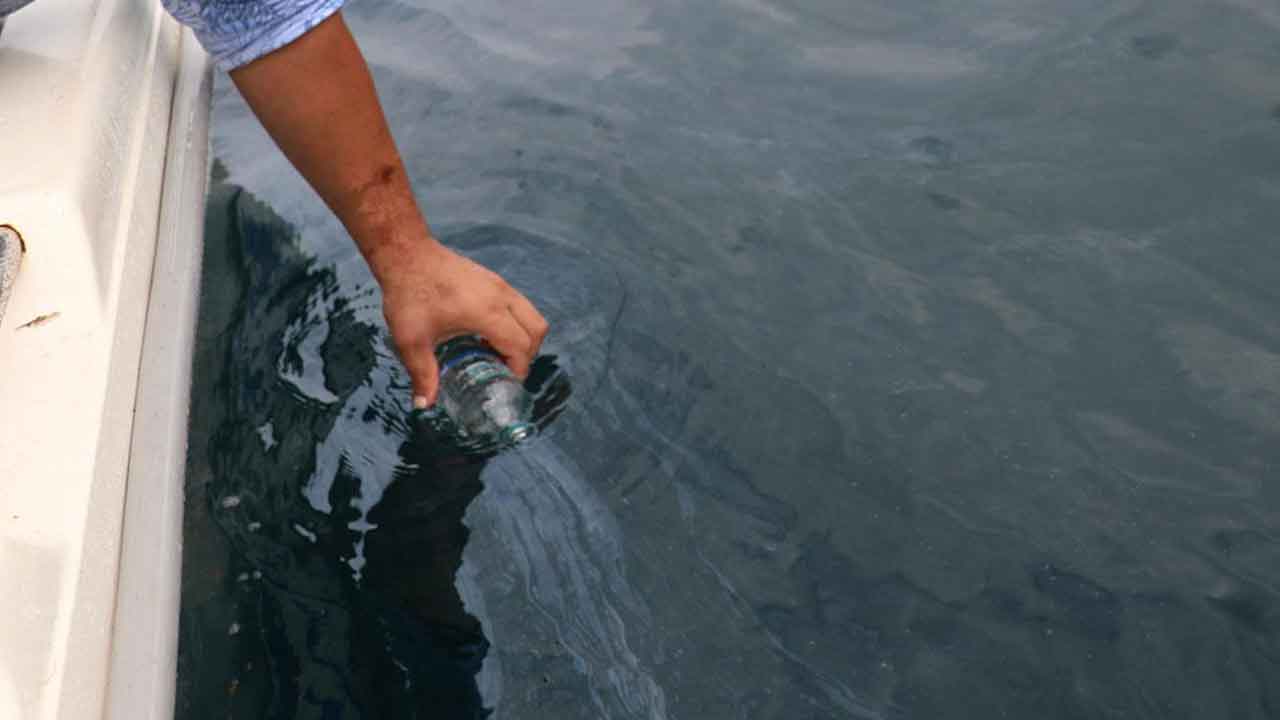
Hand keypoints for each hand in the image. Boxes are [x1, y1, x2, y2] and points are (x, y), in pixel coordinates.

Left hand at [375, 237, 548, 408]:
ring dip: (523, 337)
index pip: (520, 346)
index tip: (504, 383)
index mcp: (487, 312)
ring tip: (496, 352)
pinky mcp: (493, 279)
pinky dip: (515, 322)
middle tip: (504, 369)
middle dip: (527, 355)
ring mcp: (499, 284)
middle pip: (536, 330)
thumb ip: (422, 374)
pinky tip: (486, 332)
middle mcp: (501, 296)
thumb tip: (424, 405)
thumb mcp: (411, 340)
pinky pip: (519, 304)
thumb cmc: (409, 294)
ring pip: (531, 315)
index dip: (518, 369)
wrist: (406, 254)